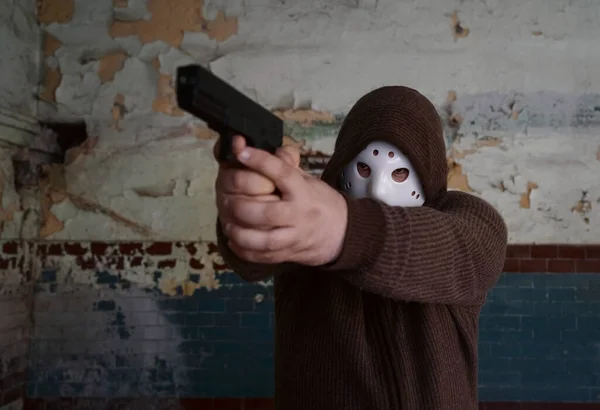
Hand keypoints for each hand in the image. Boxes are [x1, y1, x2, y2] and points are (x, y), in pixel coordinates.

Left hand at [217, 143, 347, 265]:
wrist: (341, 232)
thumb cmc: (317, 201)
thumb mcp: (306, 178)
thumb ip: (284, 164)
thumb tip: (260, 146)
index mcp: (303, 190)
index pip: (282, 173)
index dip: (260, 161)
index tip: (241, 151)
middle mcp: (299, 214)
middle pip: (266, 212)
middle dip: (241, 206)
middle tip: (226, 199)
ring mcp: (294, 237)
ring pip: (263, 240)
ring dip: (240, 232)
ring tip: (228, 222)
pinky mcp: (288, 254)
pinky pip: (262, 256)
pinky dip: (244, 250)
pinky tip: (234, 239)